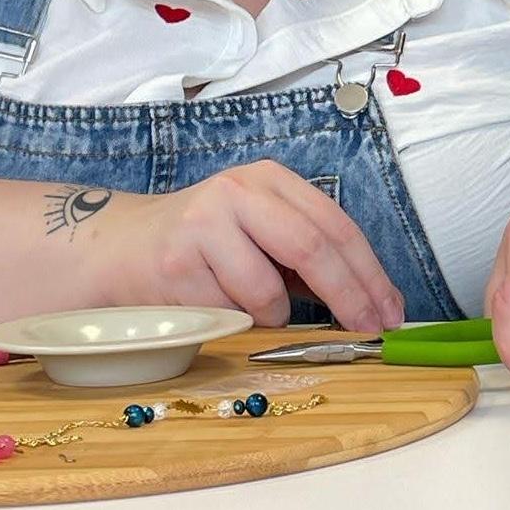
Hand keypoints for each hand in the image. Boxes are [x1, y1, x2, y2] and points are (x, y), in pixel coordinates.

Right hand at [93, 160, 404, 332]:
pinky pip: (228, 312)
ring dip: (275, 315)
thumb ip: (309, 255)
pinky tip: (215, 303)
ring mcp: (204, 225)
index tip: (391, 309)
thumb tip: (373, 301)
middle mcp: (239, 191)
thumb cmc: (206, 246)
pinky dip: (236, 321)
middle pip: (313, 246)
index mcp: (270, 180)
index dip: (370, 272)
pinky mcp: (175, 264)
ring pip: (268, 290)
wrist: (118, 248)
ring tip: (253, 306)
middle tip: (369, 329)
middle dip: (350, 296)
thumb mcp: (261, 231)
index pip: (336, 225)